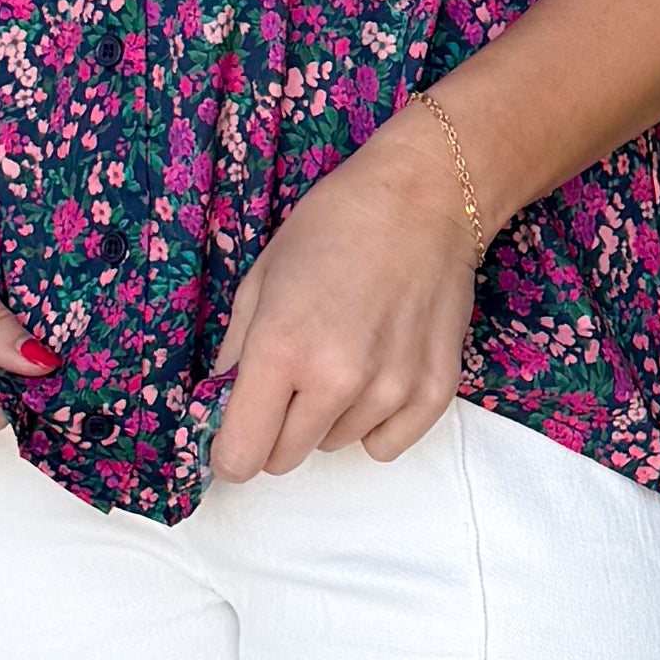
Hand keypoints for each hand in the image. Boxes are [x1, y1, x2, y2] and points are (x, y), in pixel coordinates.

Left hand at [208, 104, 477, 477]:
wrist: (423, 200)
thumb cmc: (334, 227)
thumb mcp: (261, 278)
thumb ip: (237, 349)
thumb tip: (225, 399)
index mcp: (281, 349)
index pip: (241, 455)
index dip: (230, 453)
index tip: (234, 436)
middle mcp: (335, 380)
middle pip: (284, 459)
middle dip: (275, 431)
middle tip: (288, 384)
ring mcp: (390, 390)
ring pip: (335, 445)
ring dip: (327, 417)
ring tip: (343, 355)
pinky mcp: (434, 392)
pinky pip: (386, 445)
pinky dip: (374, 424)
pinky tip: (375, 377)